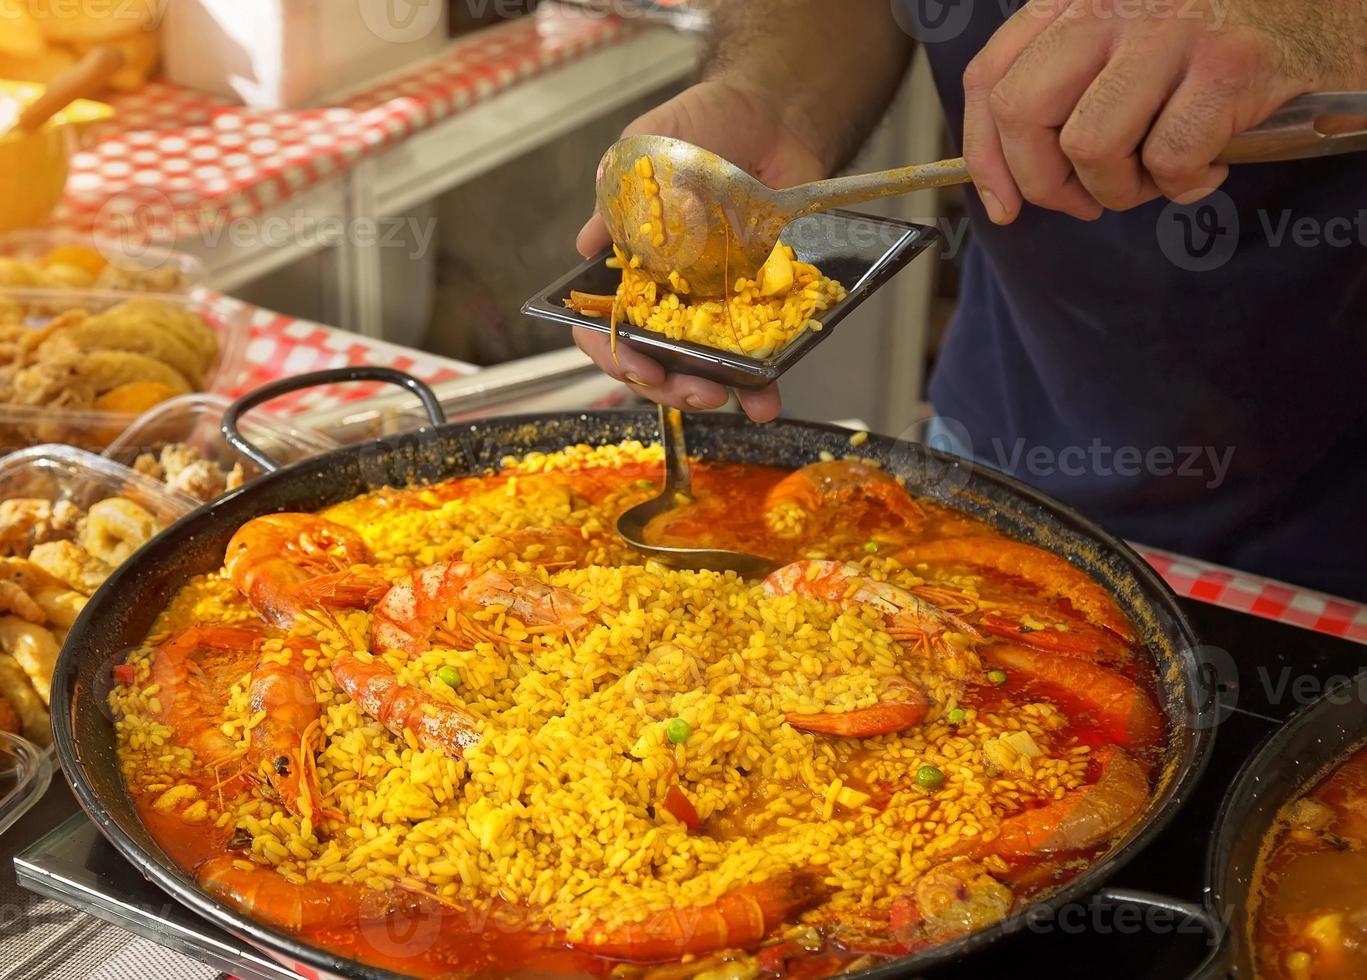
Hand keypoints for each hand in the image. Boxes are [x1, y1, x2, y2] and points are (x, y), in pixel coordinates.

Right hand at [573, 80, 826, 421]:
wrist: (771, 113)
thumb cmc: (698, 128)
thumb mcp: (643, 149)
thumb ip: (614, 197)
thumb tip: (587, 246)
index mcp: (630, 267)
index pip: (604, 325)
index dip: (611, 352)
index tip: (634, 361)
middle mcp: (667, 296)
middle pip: (652, 360)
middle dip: (665, 385)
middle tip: (689, 387)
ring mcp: (715, 304)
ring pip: (703, 368)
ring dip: (711, 393)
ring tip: (726, 397)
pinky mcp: (762, 304)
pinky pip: (759, 354)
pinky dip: (764, 382)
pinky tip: (767, 397)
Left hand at [961, 0, 1366, 222]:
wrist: (1327, 4)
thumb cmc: (1222, 28)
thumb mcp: (1128, 32)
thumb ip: (1070, 77)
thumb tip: (1013, 172)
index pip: (991, 77)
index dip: (985, 155)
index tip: (1003, 203)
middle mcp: (1113, 2)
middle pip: (1023, 113)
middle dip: (1043, 182)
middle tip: (1083, 200)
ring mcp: (1171, 29)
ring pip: (1089, 144)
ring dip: (1118, 187)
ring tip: (1155, 176)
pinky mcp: (1228, 63)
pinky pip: (1168, 157)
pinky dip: (1183, 183)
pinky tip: (1208, 164)